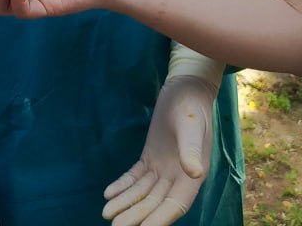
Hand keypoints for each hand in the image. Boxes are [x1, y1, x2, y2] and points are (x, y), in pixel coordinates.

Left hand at [100, 75, 214, 225]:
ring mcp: (163, 168)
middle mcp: (178, 177)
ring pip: (142, 192)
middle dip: (136, 215)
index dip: (159, 219)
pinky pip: (135, 177)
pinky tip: (109, 193)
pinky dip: (123, 186)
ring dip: (126, 203)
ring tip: (106, 213)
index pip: (175, 204)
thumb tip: (195, 173)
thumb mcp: (191, 125)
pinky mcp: (150, 158)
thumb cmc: (191, 106)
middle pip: (155, 203)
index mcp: (193, 175)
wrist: (184, 88)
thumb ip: (192, 149)